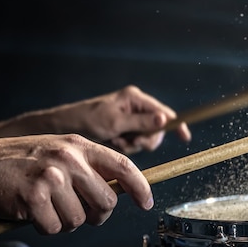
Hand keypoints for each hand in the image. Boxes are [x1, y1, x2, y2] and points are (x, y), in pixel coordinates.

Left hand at [0, 85, 190, 153]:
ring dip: (133, 144)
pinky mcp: (124, 132)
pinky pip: (135, 144)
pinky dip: (126, 148)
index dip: (175, 124)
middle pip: (157, 129)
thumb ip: (140, 122)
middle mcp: (135, 108)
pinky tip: (113, 143)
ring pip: (146, 139)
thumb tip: (163, 121)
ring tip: (115, 140)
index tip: (184, 137)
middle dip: (144, 139)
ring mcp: (130, 121)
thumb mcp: (113, 122)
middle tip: (126, 139)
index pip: (164, 112)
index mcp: (135, 99)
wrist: (63, 129)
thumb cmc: (85, 120)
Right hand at [0, 134, 152, 233]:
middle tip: (79, 210)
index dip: (140, 187)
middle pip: (106, 202)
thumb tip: (120, 190)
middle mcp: (69, 159)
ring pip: (80, 219)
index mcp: (79, 146)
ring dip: (65, 220)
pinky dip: (46, 227)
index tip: (147, 202)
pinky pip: (55, 228)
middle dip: (97, 214)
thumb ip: (89, 166)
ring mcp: (51, 177)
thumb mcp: (60, 150)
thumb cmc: (23, 162)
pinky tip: (33, 211)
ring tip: (48, 205)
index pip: (123, 166)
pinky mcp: (34, 197)